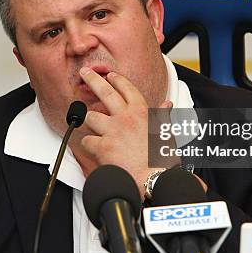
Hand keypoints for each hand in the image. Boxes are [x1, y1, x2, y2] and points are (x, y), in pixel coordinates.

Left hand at [78, 67, 171, 197]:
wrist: (152, 180)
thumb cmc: (161, 160)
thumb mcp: (166, 133)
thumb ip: (162, 116)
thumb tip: (166, 104)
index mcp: (142, 113)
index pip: (127, 89)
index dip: (117, 80)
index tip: (110, 75)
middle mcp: (125, 118)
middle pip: (105, 92)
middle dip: (92, 80)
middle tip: (85, 73)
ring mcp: (112, 131)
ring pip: (90, 116)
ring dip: (88, 120)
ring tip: (86, 122)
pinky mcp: (102, 146)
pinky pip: (87, 141)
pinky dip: (88, 144)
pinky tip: (93, 148)